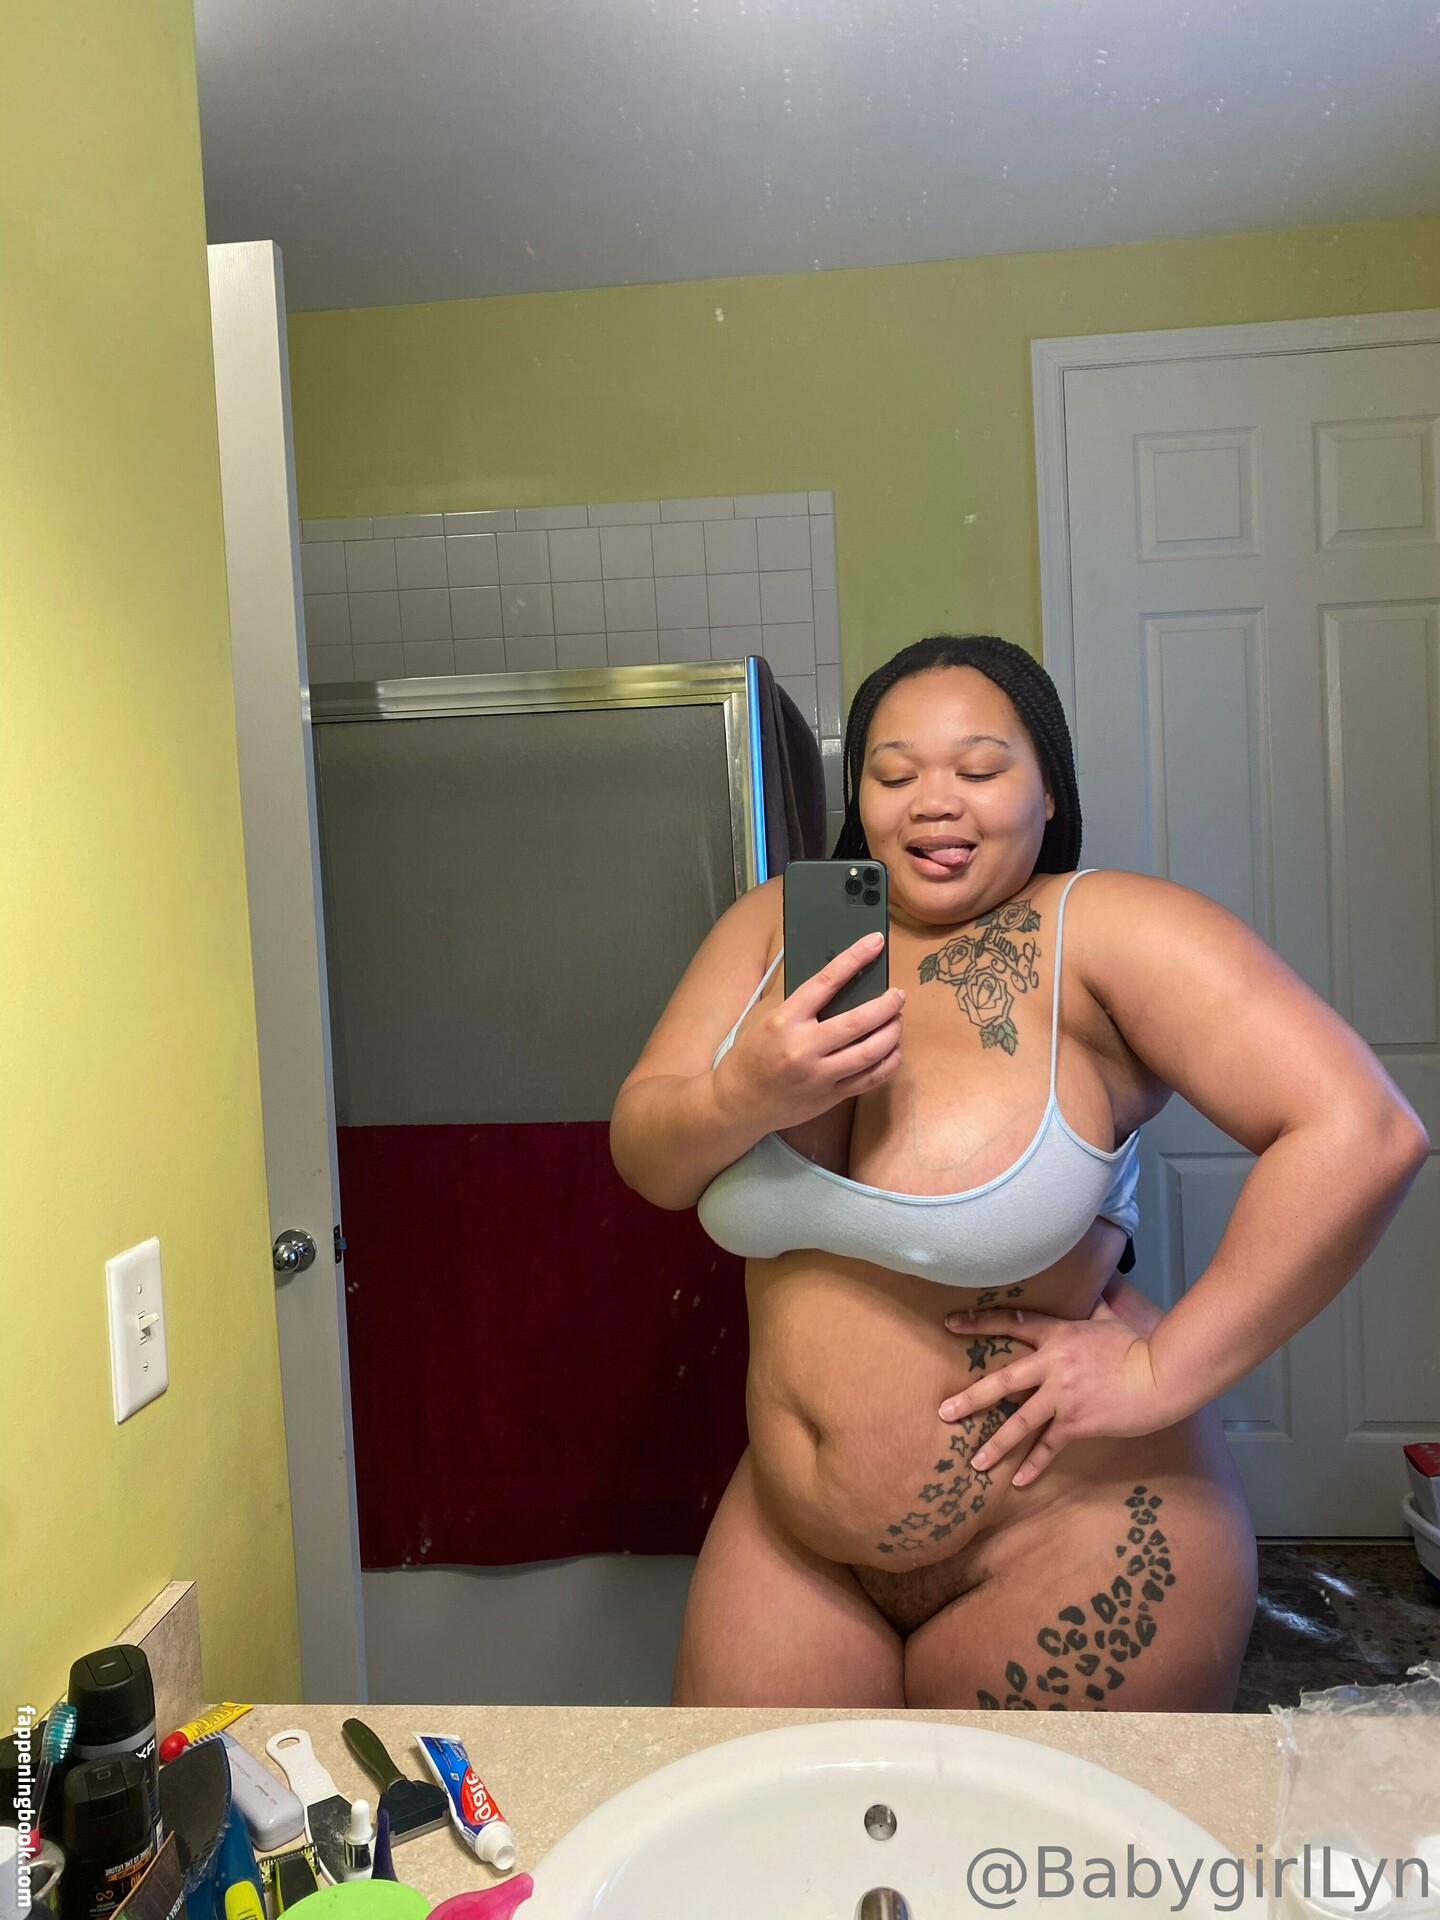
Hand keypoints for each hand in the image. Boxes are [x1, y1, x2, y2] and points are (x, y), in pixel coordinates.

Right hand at [714, 931, 905, 1134]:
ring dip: (892, 1032)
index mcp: (785, 1021)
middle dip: (886, 1005)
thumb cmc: (753, 1055)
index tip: (875, 942)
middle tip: (898, 995)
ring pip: (870, 1052)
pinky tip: (893, 1050)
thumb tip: (842, 983)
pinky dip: (889, 1062)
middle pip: (858, 1022)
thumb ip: (803, 1005)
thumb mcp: (769, 1021)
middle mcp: (804, 1048)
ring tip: (897, 1020)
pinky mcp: (830, 1097)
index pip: (826, 982)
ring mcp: (819, 1076)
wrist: (739, 1102)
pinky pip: (870, 1079)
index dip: (854, 958)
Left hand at [937, 1297, 1174, 1485]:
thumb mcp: (1108, 1319)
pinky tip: (1018, 1481)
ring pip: (1020, 1422)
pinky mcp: (1077, 1422)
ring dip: (995, 1443)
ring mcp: (1063, 1396)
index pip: (1012, 1324)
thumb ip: (1092, 1305)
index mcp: (1058, 1336)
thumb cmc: (1138, 1345)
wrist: (1160, 1374)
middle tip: (944, 1412)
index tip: (949, 1324)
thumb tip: (1092, 1285)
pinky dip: (1034, 1465)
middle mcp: (1052, 1365)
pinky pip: (1050, 1446)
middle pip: (1002, 1382)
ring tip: (975, 1462)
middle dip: (971, 1398)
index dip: (979, 1323)